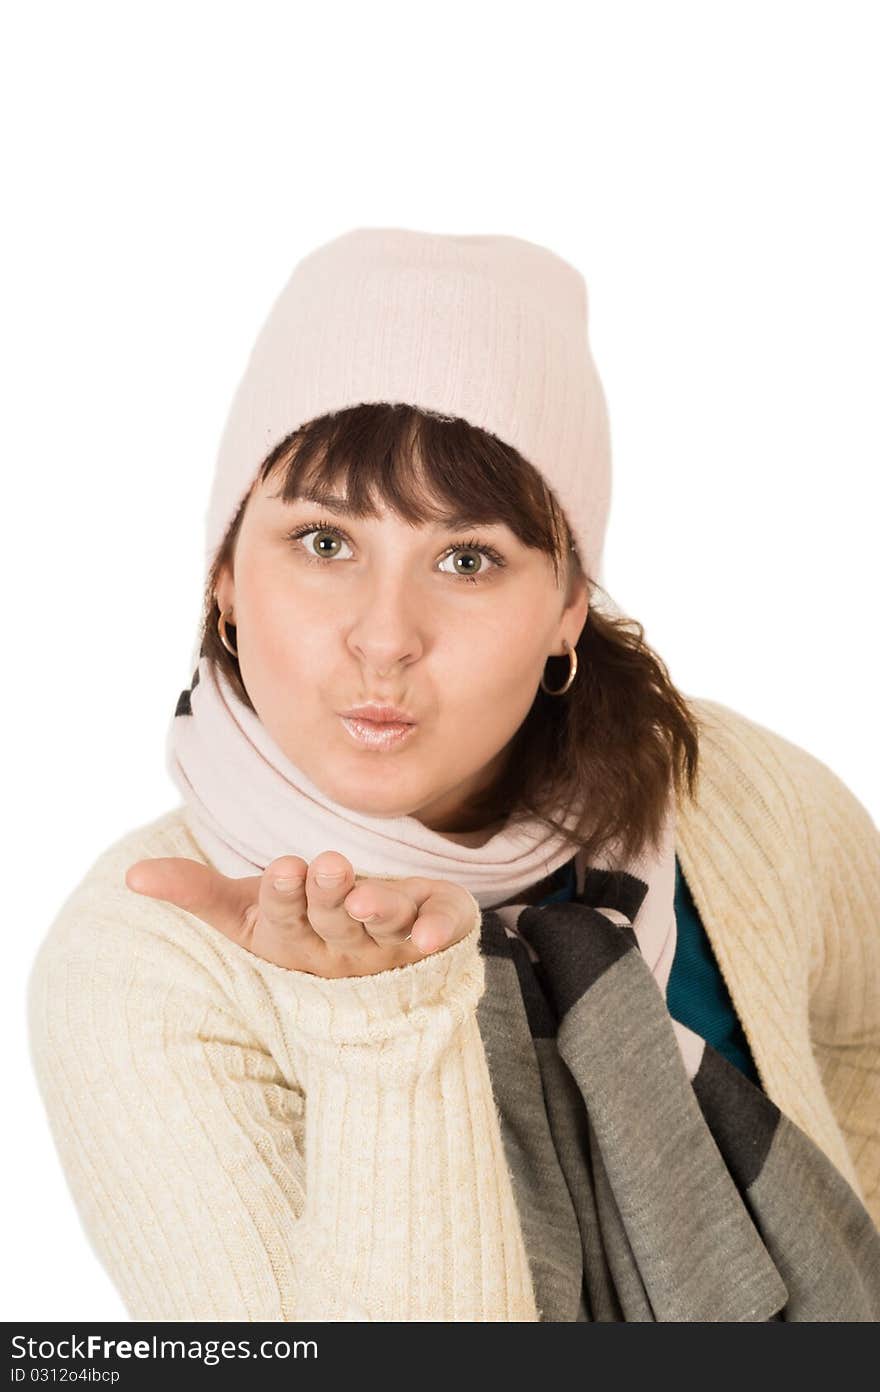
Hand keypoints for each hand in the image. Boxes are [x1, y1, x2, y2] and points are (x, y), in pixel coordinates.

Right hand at [124, 849, 478, 976]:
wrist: (375, 968)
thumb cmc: (300, 926)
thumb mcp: (246, 910)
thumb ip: (196, 891)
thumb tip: (132, 875)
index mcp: (295, 940)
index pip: (286, 919)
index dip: (285, 897)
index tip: (285, 867)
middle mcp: (343, 947)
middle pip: (335, 922)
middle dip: (331, 895)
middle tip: (329, 866)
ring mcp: (391, 944)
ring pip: (384, 926)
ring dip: (380, 910)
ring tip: (368, 894)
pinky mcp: (433, 930)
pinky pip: (441, 928)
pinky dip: (438, 928)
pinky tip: (435, 932)